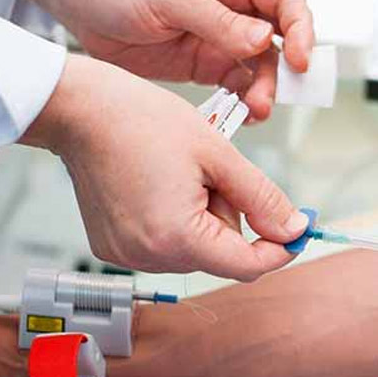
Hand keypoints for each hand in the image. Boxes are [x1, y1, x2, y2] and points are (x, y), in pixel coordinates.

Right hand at [21, 54, 308, 280]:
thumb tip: (293, 227)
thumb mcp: (218, 154)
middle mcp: (148, 257)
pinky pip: (167, 242)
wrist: (80, 110)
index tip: (297, 226)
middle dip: (230, 215)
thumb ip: (262, 198)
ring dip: (204, 215)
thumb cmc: (140, 121)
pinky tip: (161, 183)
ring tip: (181, 173)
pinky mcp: (114, 247)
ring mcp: (127, 255)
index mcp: (176, 238)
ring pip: (196, 247)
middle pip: (222, 254)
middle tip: (213, 171)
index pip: (248, 266)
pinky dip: (177, 217)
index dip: (279, 247)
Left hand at [23, 0, 314, 120]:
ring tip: (255, 109)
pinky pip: (238, 85)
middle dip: (285, 68)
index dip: (299, 28)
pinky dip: (245, 101)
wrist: (76, 5)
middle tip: (279, 93)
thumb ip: (217, 20)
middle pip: (281, 37)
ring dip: (265, 89)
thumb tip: (261, 38)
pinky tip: (243, 113)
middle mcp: (234, 6)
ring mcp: (222, 37)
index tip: (298, 58)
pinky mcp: (206, 65)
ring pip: (262, 67)